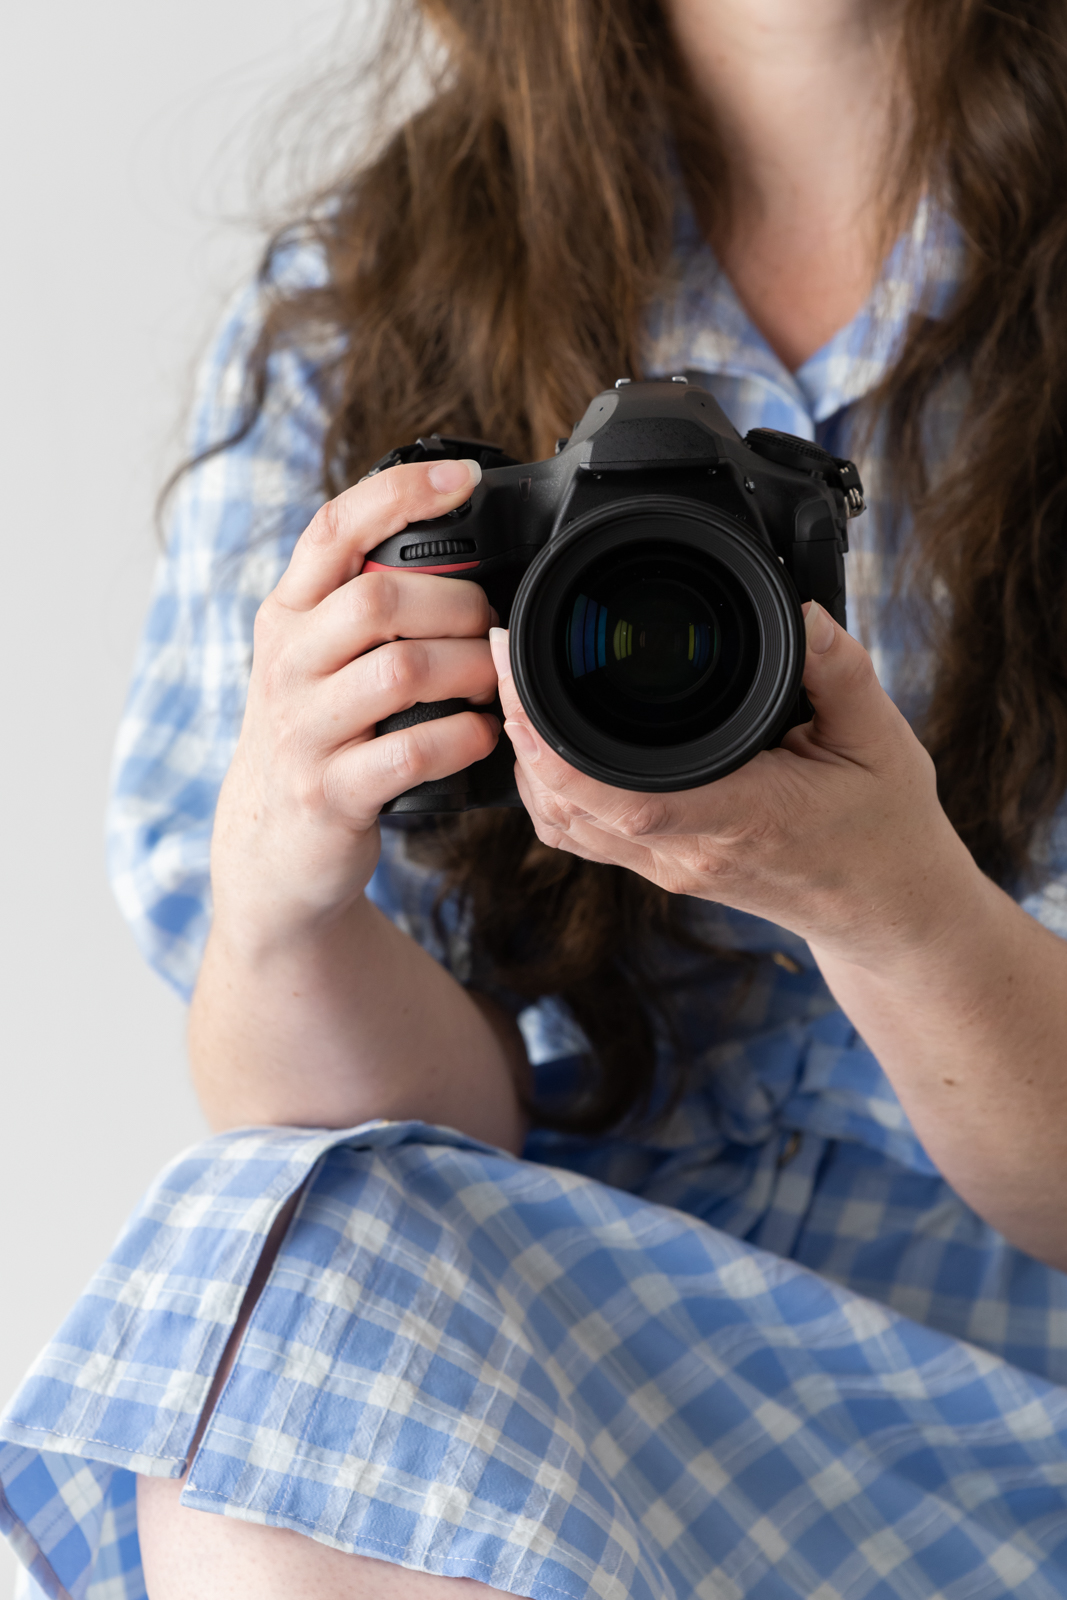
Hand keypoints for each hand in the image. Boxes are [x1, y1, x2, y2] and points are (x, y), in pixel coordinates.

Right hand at [211, 458, 498, 948]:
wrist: (270, 846)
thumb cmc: (315, 735)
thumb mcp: (315, 658)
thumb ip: (361, 603)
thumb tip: (456, 545)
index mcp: (288, 615)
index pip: (333, 529)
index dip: (400, 494)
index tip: (462, 478)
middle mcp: (287, 663)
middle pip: (378, 599)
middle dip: (457, 605)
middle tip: (492, 625)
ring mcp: (304, 730)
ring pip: (400, 672)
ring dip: (469, 670)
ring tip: (494, 682)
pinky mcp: (330, 793)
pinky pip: (408, 754)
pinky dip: (461, 740)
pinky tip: (482, 736)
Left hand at [491, 603, 979, 969]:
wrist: (888, 911)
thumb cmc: (887, 827)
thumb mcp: (881, 738)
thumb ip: (841, 670)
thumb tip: (802, 611)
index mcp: (741, 818)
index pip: (621, 794)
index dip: (550, 740)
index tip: (519, 668)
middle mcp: (691, 852)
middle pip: (567, 804)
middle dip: (520, 729)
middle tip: (505, 651)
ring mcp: (671, 869)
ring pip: (564, 825)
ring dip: (527, 761)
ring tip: (516, 687)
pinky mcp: (665, 871)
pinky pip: (583, 836)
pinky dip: (551, 790)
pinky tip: (547, 744)